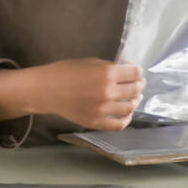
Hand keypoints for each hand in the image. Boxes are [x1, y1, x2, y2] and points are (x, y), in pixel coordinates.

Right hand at [27, 58, 144, 130]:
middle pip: (134, 89)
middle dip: (139, 85)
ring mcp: (103, 109)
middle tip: (139, 84)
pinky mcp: (96, 123)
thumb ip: (109, 66)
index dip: (138, 71)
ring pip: (130, 107)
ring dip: (135, 101)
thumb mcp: (90, 62)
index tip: (137, 72)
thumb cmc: (66, 71)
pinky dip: (126, 119)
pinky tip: (127, 113)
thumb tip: (125, 70)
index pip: (134, 73)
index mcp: (107, 73)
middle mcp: (108, 92)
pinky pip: (119, 125)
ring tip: (134, 98)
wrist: (47, 90)